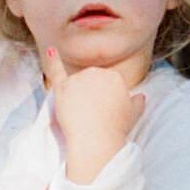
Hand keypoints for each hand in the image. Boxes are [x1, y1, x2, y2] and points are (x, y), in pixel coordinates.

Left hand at [44, 50, 144, 183]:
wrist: (96, 138)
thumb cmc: (116, 127)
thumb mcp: (135, 114)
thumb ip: (138, 102)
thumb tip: (140, 97)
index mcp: (114, 76)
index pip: (109, 83)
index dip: (107, 98)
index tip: (107, 111)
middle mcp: (96, 72)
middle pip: (92, 80)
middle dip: (93, 94)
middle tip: (95, 115)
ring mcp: (78, 79)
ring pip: (77, 83)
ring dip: (78, 95)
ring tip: (83, 114)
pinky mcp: (62, 88)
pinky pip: (56, 71)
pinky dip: (53, 60)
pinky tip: (50, 50)